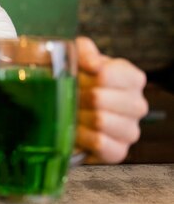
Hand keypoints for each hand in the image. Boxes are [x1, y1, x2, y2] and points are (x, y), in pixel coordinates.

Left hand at [75, 37, 147, 162]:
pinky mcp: (120, 152)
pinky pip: (100, 144)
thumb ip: (84, 51)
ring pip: (100, 121)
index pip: (106, 75)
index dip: (84, 77)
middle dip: (76, 97)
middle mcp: (138, 105)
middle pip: (99, 99)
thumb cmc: (76, 80)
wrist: (66, 110)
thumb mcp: (77, 56)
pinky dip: (82, 137)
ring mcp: (131, 130)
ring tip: (70, 112)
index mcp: (132, 78)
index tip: (75, 77)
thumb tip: (93, 64)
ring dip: (77, 116)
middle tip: (67, 97)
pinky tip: (75, 130)